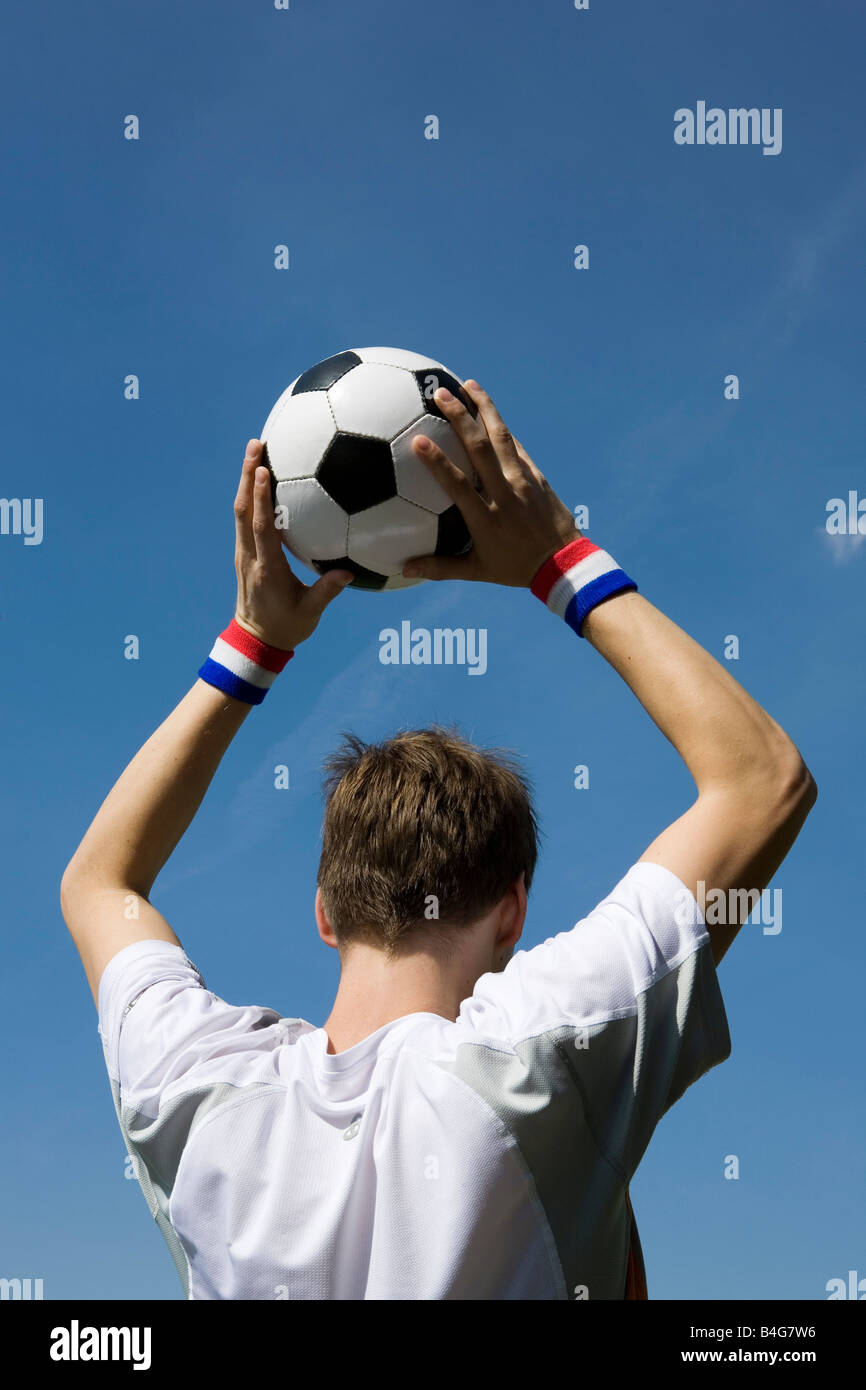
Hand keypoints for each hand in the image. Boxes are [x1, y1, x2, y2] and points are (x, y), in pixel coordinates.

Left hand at [232, 440, 352, 648]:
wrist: (256, 641)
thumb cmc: (286, 627)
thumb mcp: (310, 613)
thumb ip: (328, 591)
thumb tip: (349, 572)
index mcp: (267, 569)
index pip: (262, 527)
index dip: (262, 498)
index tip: (265, 470)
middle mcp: (250, 557)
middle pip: (243, 510)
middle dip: (248, 476)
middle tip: (255, 444)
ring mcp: (243, 555)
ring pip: (240, 512)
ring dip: (245, 481)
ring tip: (254, 451)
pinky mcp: (243, 554)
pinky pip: (244, 520)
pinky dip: (250, 496)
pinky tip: (259, 479)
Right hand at [401, 380, 578, 585]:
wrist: (563, 563)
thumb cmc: (516, 569)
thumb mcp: (477, 571)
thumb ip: (440, 568)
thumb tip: (405, 569)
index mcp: (486, 518)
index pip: (457, 484)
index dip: (437, 462)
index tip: (418, 440)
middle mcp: (504, 494)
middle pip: (480, 448)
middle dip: (460, 417)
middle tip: (440, 393)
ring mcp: (523, 481)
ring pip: (502, 437)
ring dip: (485, 408)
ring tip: (469, 384)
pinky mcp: (536, 476)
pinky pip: (516, 446)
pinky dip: (501, 427)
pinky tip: (490, 412)